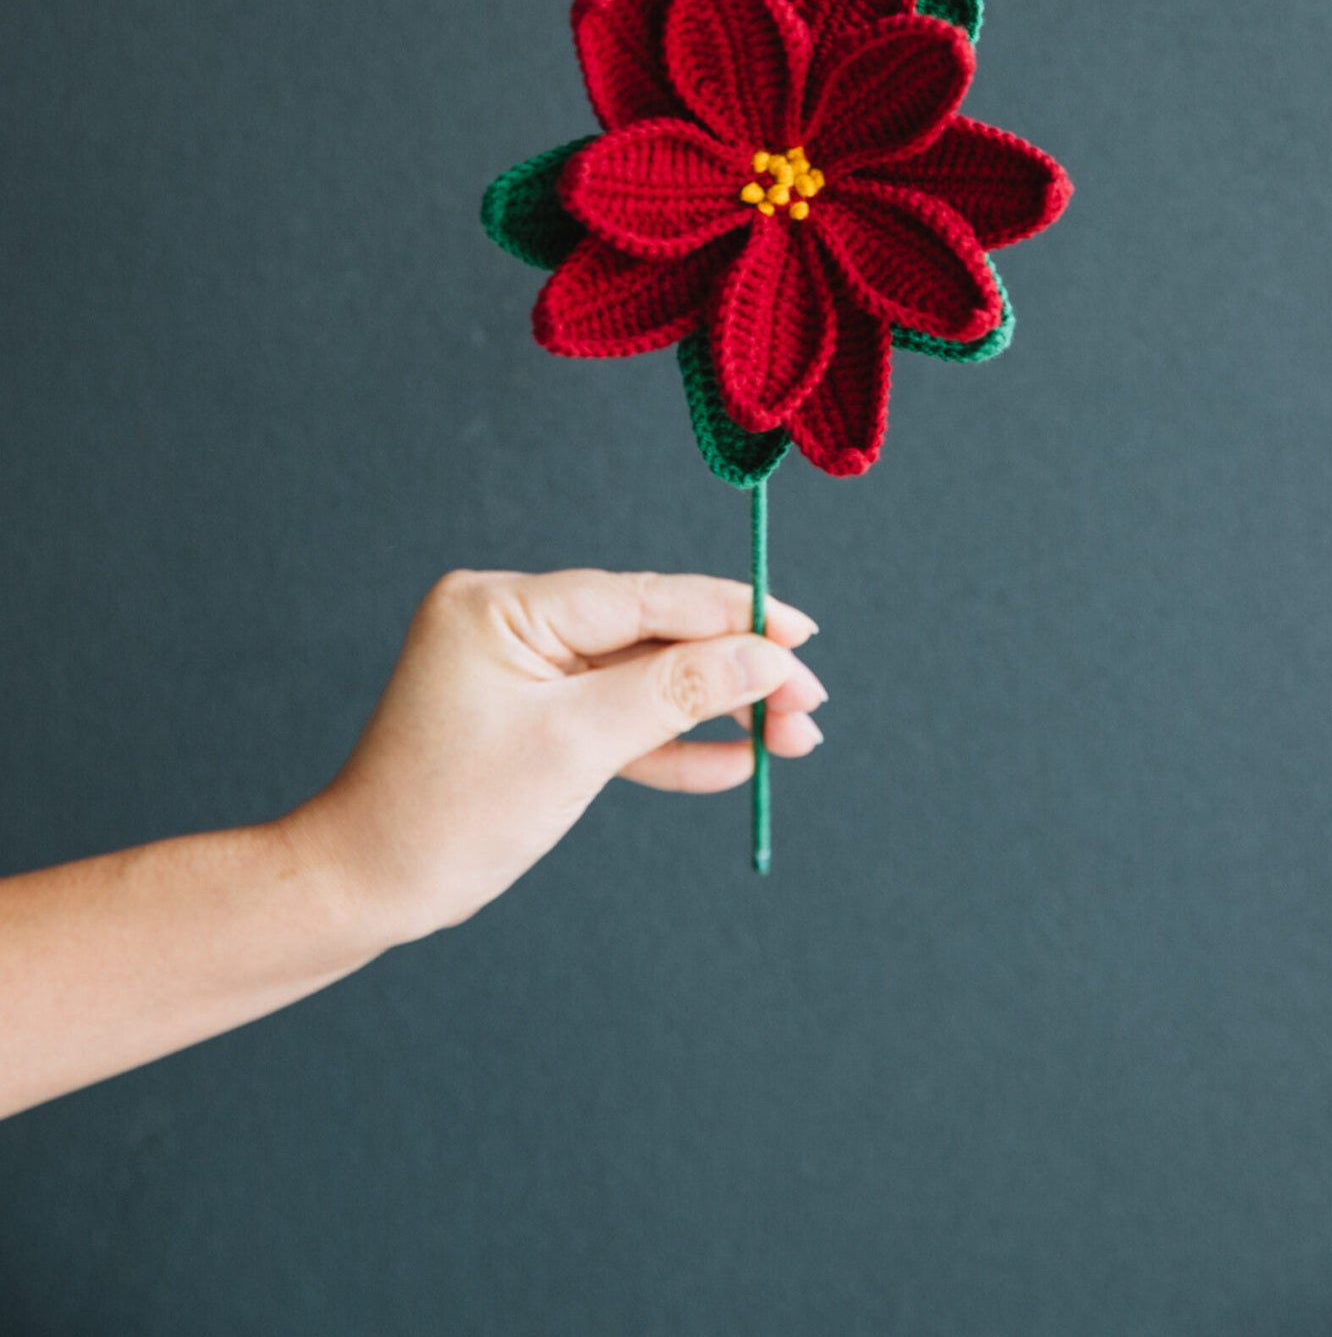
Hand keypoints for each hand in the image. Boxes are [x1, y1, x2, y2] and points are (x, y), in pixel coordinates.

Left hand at [294, 568, 824, 945]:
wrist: (367, 888)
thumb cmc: (449, 814)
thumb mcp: (573, 748)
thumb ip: (674, 693)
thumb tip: (765, 655)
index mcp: (506, 603)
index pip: (644, 597)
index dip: (732, 615)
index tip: (805, 635)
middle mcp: (514, 621)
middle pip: (653, 636)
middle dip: (736, 672)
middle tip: (811, 704)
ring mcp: (523, 670)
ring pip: (644, 681)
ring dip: (717, 711)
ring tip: (795, 737)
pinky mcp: (531, 718)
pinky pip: (615, 721)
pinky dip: (671, 745)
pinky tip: (736, 761)